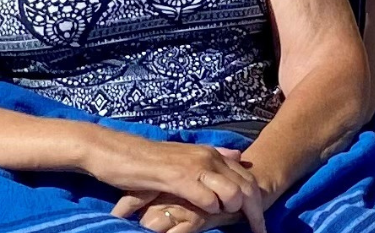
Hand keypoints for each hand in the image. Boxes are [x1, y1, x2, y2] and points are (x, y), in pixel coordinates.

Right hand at [86, 134, 264, 227]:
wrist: (114, 150)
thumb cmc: (147, 159)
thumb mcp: (183, 157)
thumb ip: (211, 158)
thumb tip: (237, 156)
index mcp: (211, 154)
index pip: (247, 178)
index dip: (257, 202)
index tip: (260, 225)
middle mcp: (208, 157)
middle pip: (247, 187)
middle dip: (255, 213)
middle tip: (258, 232)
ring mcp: (195, 166)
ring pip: (233, 193)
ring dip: (235, 212)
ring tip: (232, 226)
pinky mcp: (179, 178)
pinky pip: (208, 199)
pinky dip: (212, 211)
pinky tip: (207, 218)